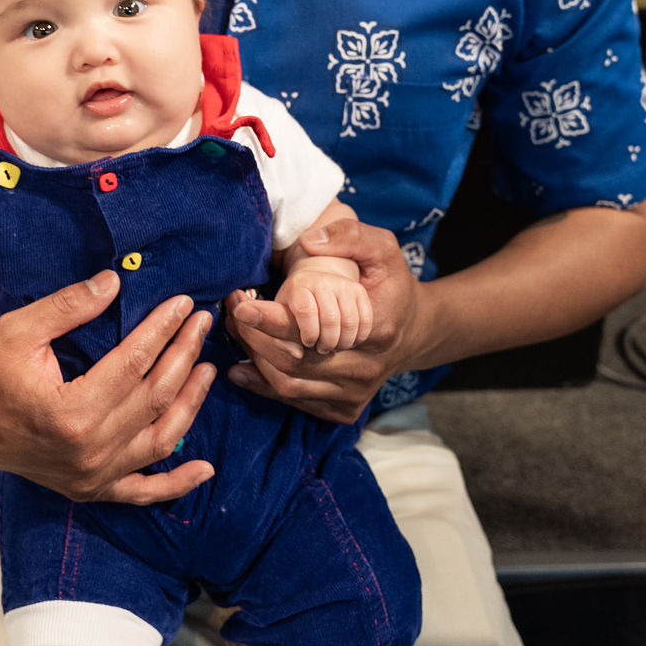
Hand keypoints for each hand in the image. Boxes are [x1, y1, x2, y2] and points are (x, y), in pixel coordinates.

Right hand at [0, 270, 217, 503]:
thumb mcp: (19, 329)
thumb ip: (69, 306)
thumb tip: (115, 281)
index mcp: (71, 411)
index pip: (134, 363)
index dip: (162, 329)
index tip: (184, 304)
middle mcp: (88, 450)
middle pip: (154, 397)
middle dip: (184, 354)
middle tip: (203, 323)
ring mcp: (93, 475)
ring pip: (160, 439)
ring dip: (192, 404)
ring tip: (209, 368)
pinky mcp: (92, 488)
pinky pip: (142, 491)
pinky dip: (176, 484)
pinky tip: (205, 470)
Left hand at [228, 220, 434, 423]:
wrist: (415, 331)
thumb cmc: (393, 285)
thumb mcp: (384, 248)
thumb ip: (350, 236)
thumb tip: (308, 240)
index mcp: (375, 330)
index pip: (311, 331)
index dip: (270, 320)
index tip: (241, 304)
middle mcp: (365, 369)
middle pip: (292, 362)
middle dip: (253, 338)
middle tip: (230, 311)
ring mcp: (355, 394)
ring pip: (289, 386)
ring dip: (254, 360)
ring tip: (234, 332)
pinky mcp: (345, 409)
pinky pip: (295, 401)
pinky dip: (265, 385)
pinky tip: (243, 366)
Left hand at [272, 267, 372, 352]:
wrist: (317, 280)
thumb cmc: (296, 304)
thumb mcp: (283, 315)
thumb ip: (282, 334)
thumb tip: (297, 354)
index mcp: (299, 286)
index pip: (306, 311)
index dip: (309, 333)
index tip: (307, 343)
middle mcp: (322, 281)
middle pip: (331, 319)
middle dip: (327, 342)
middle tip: (322, 349)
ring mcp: (343, 284)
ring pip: (350, 321)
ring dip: (343, 342)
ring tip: (334, 347)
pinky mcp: (359, 290)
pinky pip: (365, 319)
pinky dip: (359, 336)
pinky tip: (349, 341)